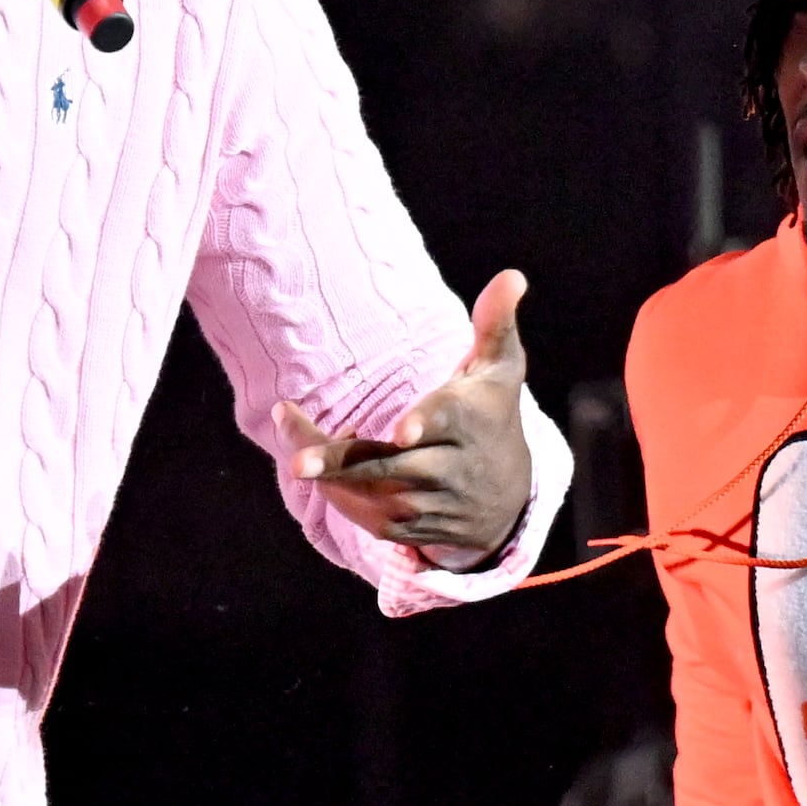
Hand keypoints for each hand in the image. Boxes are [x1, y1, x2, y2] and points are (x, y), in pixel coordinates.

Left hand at [273, 271, 535, 570]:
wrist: (509, 499)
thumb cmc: (492, 415)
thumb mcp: (501, 369)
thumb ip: (495, 322)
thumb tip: (513, 275)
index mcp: (473, 420)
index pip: (447, 421)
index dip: (424, 424)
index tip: (400, 431)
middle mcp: (454, 467)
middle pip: (392, 468)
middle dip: (342, 465)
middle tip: (296, 460)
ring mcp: (435, 503)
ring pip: (374, 496)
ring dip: (329, 476)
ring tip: (293, 446)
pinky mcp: (416, 531)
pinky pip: (371, 521)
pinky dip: (341, 497)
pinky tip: (321, 469)